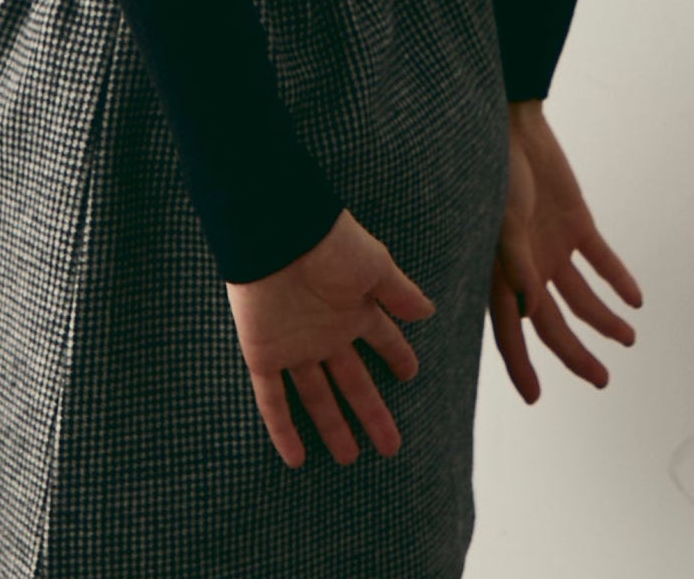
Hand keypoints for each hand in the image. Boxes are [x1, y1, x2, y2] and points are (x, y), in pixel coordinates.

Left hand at [225, 208, 436, 468]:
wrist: (277, 234)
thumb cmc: (329, 244)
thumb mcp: (374, 266)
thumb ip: (399, 293)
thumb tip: (429, 312)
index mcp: (353, 309)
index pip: (381, 339)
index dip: (397, 356)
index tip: (411, 374)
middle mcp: (326, 332)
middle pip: (353, 381)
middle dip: (371, 412)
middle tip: (391, 446)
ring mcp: (295, 346)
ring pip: (316, 395)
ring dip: (332, 426)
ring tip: (350, 458)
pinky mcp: (263, 355)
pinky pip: (272, 399)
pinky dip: (282, 429)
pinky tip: (295, 459)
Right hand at [489, 106, 642, 402]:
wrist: (517, 127)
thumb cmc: (498, 174)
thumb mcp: (505, 222)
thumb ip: (517, 267)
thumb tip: (532, 314)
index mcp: (503, 272)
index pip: (512, 330)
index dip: (521, 365)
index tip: (535, 397)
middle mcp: (529, 267)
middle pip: (553, 322)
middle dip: (575, 353)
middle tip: (602, 380)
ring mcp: (553, 246)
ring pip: (581, 297)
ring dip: (604, 320)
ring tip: (628, 338)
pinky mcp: (577, 224)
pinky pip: (601, 260)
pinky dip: (618, 280)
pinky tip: (635, 300)